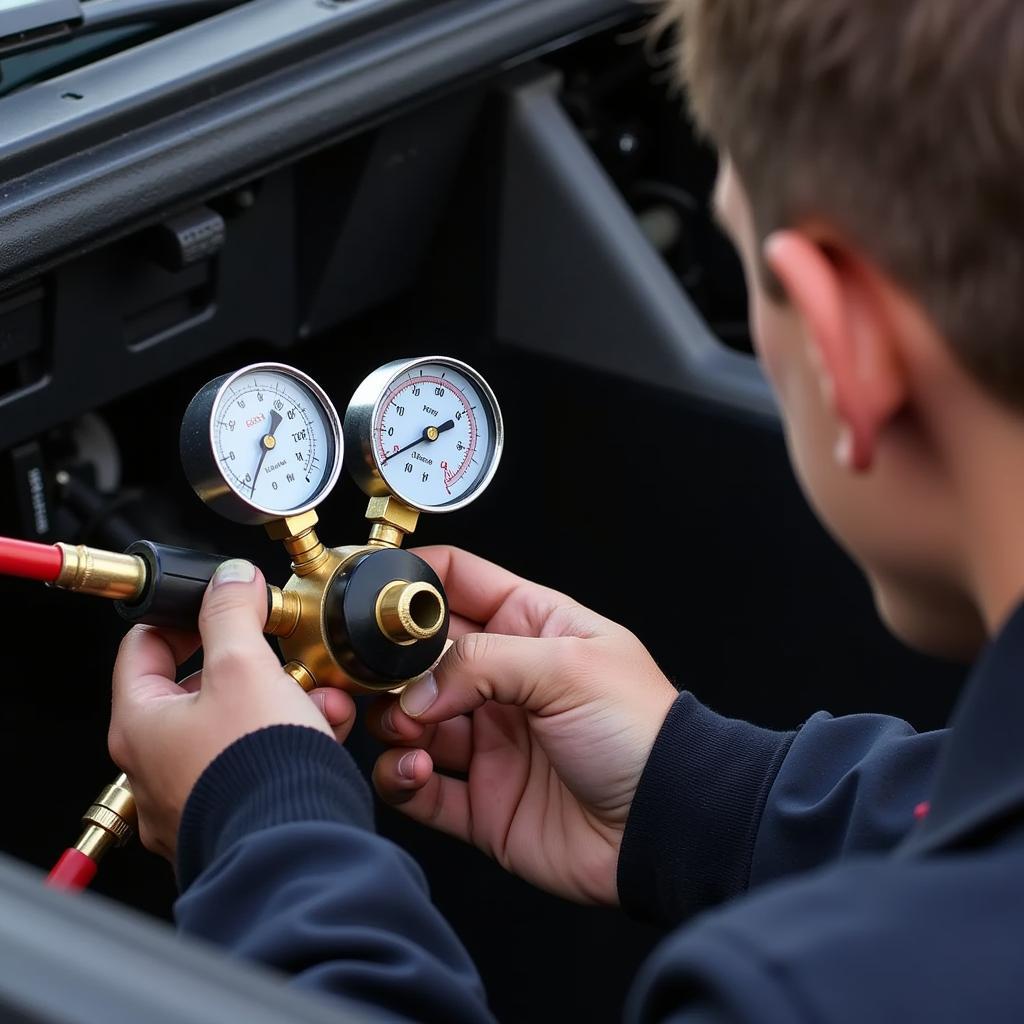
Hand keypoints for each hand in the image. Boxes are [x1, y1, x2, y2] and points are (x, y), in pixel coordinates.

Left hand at [108, 559, 355, 859]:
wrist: (294, 845)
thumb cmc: (257, 767)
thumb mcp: (245, 666)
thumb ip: (232, 612)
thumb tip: (229, 579)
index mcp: (142, 723)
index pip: (144, 646)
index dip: (185, 616)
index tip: (222, 606)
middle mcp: (156, 765)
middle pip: (199, 687)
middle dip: (254, 665)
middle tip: (283, 654)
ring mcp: (192, 794)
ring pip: (236, 725)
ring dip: (281, 700)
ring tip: (317, 699)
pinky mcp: (230, 814)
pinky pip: (255, 762)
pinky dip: (288, 740)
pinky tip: (323, 732)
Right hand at [368, 546, 677, 905]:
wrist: (668, 825)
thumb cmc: (642, 731)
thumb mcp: (569, 667)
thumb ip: (483, 662)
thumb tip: (416, 686)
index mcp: (531, 627)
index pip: (460, 583)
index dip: (415, 580)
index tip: (372, 591)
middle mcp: (504, 680)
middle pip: (421, 656)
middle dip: (388, 664)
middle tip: (371, 677)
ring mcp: (490, 740)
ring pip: (409, 721)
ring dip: (391, 723)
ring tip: (405, 729)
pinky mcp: (480, 800)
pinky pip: (418, 786)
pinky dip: (401, 777)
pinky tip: (415, 770)